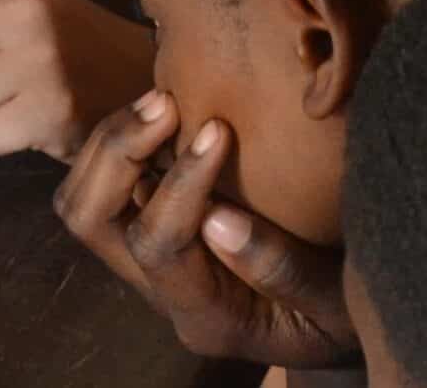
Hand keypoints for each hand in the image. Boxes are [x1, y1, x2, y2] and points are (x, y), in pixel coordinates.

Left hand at [56, 94, 357, 366]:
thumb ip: (286, 271)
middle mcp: (161, 291)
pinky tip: (167, 110)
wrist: (329, 328)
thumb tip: (220, 218)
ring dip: (111, 142)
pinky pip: (104, 184)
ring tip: (162, 99)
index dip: (180, 182)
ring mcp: (149, 262)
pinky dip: (121, 140)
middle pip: (92, 221)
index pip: (158, 247)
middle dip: (118, 153)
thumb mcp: (338, 304)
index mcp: (204, 315)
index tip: (219, 130)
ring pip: (83, 200)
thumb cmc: (343, 313)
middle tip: (167, 102)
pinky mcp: (153, 229)